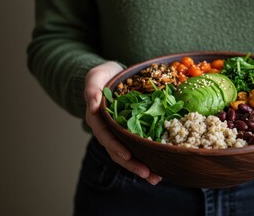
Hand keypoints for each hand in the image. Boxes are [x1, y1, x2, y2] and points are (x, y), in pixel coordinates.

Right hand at [84, 61, 161, 184]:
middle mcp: (109, 130)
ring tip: (157, 177)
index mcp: (98, 119)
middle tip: (147, 174)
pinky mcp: (133, 131)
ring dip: (142, 167)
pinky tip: (162, 165)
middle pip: (118, 152)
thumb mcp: (96, 76)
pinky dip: (149, 156)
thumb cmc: (104, 75)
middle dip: (132, 164)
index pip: (106, 136)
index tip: (127, 155)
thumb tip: (93, 106)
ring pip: (129, 154)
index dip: (116, 147)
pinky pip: (140, 146)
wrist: (115, 75)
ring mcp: (121, 133)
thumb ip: (92, 90)